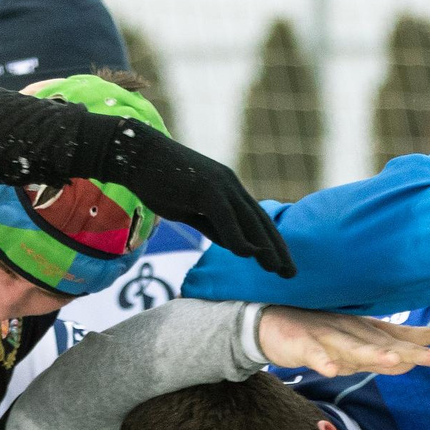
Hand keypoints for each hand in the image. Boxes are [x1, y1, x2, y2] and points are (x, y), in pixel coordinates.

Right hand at [99, 120, 294, 276]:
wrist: (137, 155)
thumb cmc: (160, 181)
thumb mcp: (192, 209)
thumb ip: (213, 225)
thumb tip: (234, 244)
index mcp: (229, 190)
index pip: (257, 220)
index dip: (272, 243)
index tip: (283, 265)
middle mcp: (230, 185)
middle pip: (260, 222)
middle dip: (277, 249)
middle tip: (291, 274)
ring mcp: (219, 185)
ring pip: (249, 220)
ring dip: (265, 247)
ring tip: (277, 270)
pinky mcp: (205, 187)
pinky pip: (226, 217)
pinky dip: (238, 237)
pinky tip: (248, 255)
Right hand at [258, 307, 429, 375]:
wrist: (269, 323)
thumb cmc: (316, 332)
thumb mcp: (352, 342)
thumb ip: (378, 351)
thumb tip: (410, 360)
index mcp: (362, 332)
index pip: (397, 335)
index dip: (422, 336)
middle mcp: (350, 332)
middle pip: (383, 344)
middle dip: (408, 351)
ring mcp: (326, 337)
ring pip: (352, 348)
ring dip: (372, 354)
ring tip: (392, 360)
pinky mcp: (302, 345)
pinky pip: (313, 355)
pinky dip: (322, 362)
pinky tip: (331, 370)